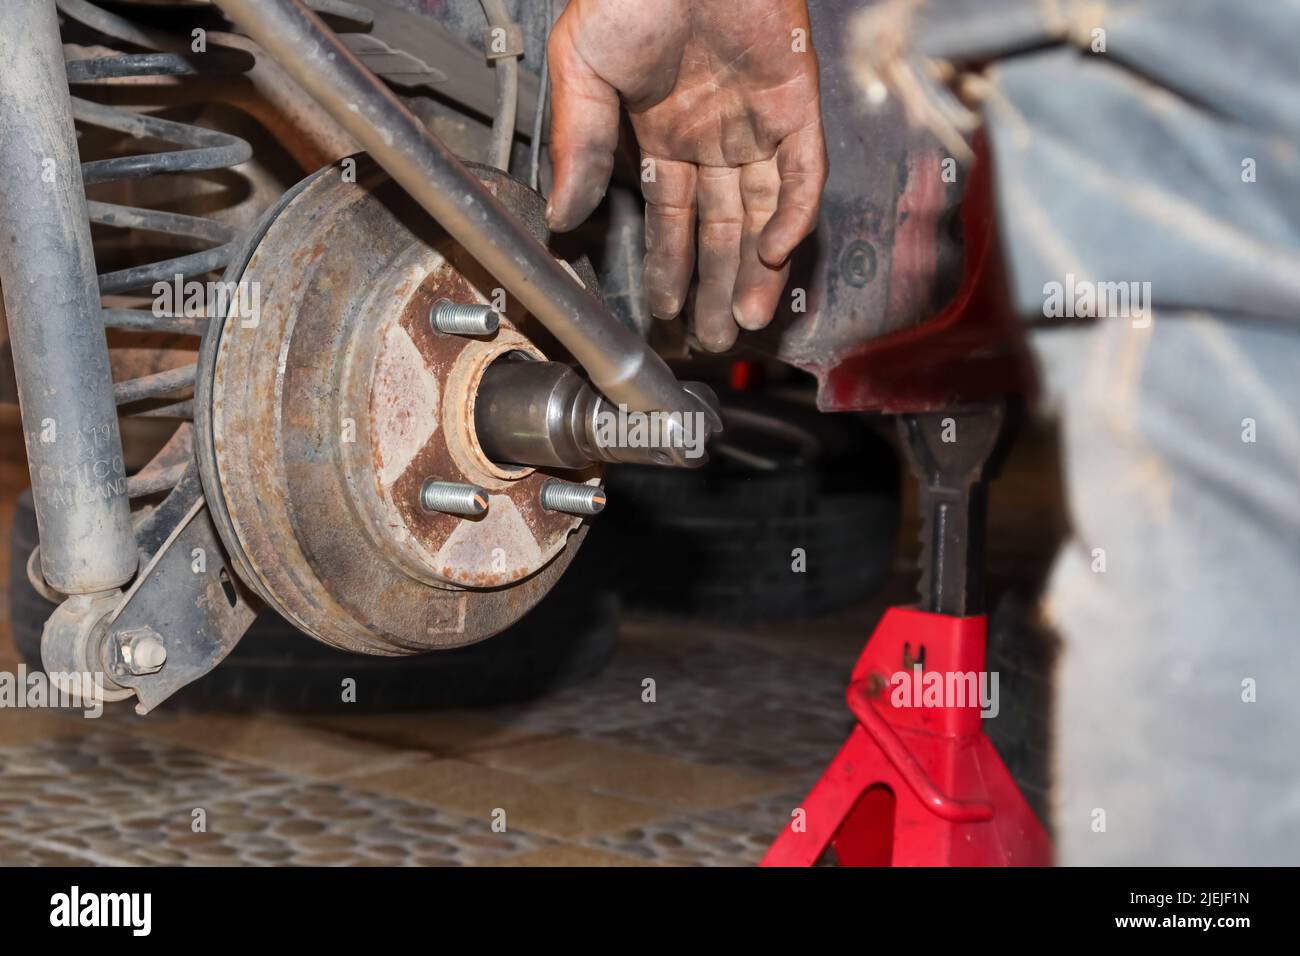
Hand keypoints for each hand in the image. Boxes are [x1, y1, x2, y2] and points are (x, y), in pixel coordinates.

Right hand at [547, 0, 826, 350]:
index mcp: (660, 130)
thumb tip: (561, 217)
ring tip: (744, 319)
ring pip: (762, 212)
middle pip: (719, 226)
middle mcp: (712, 135)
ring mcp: (756, 121)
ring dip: (755, 268)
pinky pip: (802, 172)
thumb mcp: (582, 69)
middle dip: (715, 283)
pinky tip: (774, 255)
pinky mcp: (796, 103)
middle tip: (713, 337)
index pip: (669, 216)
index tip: (664, 310)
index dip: (667, 264)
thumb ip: (577, 145)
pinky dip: (792, 215)